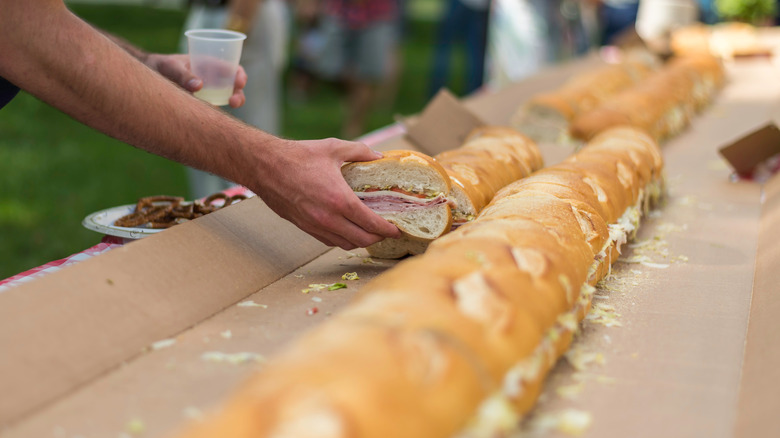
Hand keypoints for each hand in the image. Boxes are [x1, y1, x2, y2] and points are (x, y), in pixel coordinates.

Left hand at [144, 53, 247, 107]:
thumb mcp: (169, 66)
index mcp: (209, 64)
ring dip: (230, 104)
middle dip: (238, 94)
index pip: (232, 68)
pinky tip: (213, 121)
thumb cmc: (159, 66)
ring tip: (223, 111)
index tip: (239, 83)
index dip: (240, 75)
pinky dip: (217, 115)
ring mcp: (208, 92)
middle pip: (234, 87)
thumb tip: (199, 86)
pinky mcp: (201, 104)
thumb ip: (182, 75)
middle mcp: (212, 78)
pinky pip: (214, 110)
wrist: (147, 76)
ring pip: (226, 99)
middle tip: (233, 102)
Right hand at [252, 138, 401, 249]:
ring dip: (361, 241)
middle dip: (379, 238)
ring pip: (346, 244)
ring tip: (370, 232)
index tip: (398, 230)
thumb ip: (359, 151)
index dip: (388, 230)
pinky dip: (343, 240)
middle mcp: (328, 218)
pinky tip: (348, 230)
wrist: (264, 166)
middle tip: (387, 231)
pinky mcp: (304, 227)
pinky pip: (329, 241)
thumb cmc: (298, 156)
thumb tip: (378, 155)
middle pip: (362, 240)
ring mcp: (315, 225)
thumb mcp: (333, 147)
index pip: (371, 224)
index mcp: (339, 199)